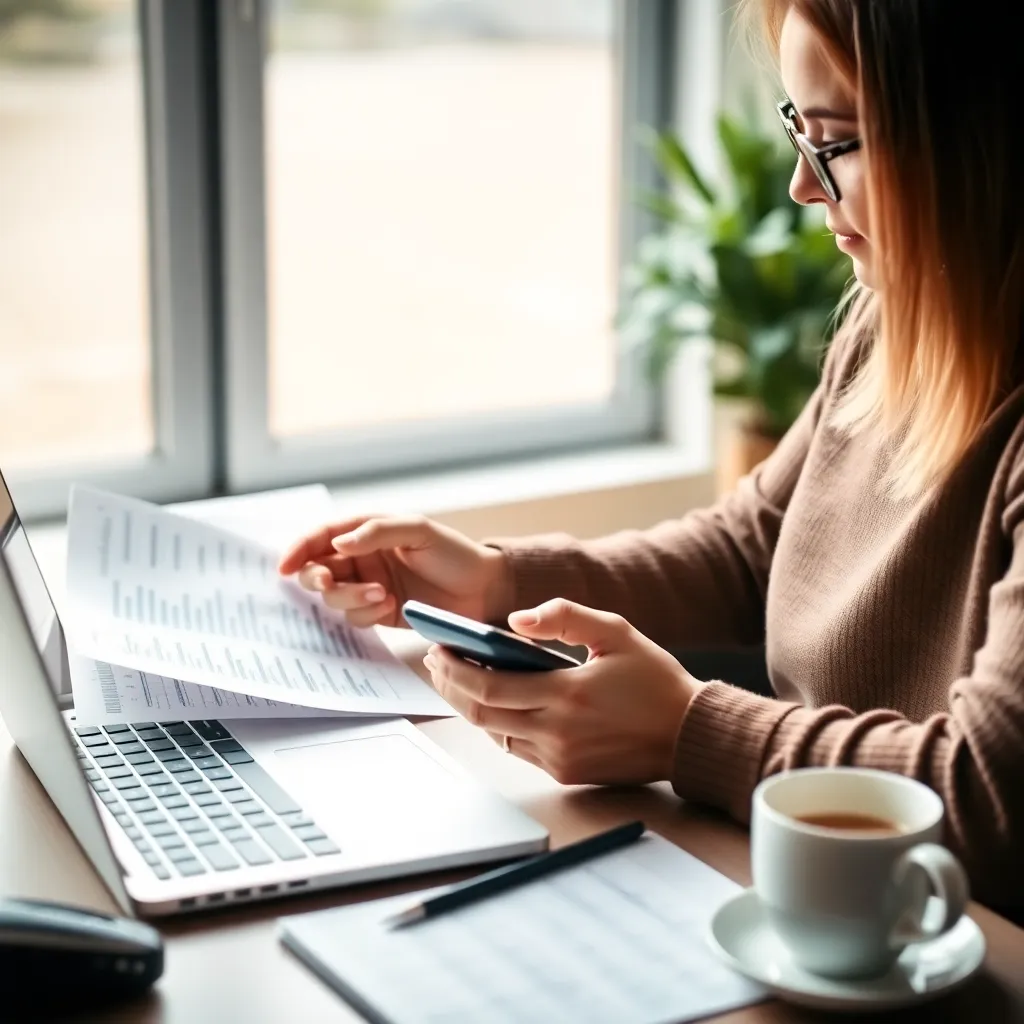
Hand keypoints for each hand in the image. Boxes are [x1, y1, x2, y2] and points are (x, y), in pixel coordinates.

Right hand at [278, 514, 512, 628]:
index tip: (284, 566)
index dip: (299, 549)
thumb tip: (338, 543)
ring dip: (349, 597)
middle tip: (327, 583)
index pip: (323, 536)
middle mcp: (364, 558)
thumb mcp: (419, 531)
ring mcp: (370, 585)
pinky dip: (366, 613)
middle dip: (317, 578)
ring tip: (382, 595)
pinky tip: (390, 606)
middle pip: (319, 569)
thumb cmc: (454, 553)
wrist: (485, 590)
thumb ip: (377, 532)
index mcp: (368, 530)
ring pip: (334, 596)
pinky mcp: (380, 611)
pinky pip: (355, 616)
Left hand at [423, 598, 703, 785]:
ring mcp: (559, 758)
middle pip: (481, 712)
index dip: (456, 668)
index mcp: (567, 694)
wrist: (689, 735)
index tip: (438, 648)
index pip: (489, 684)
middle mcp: (557, 732)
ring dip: (470, 705)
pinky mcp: (565, 773)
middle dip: (450, 686)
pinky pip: (516, 748)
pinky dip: (498, 723)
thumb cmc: (654, 679)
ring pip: (494, 733)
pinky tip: (492, 701)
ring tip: (456, 678)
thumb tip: (515, 621)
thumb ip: (564, 618)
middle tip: (436, 662)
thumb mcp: (615, 631)